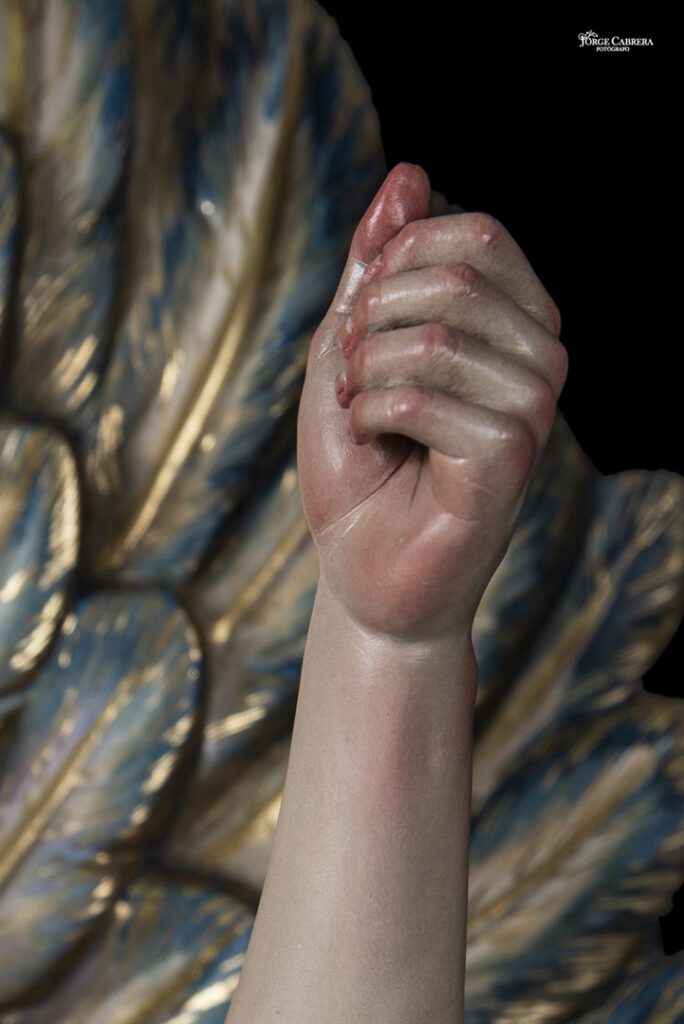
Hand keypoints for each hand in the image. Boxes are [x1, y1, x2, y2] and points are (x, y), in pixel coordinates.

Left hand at [297, 163, 567, 641]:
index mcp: (512, 322)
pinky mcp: (512, 457)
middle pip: (459, 276)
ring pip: (439, 336)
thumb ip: (378, 264)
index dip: (397, 258)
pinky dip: (374, 413)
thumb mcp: (349, 344)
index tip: (360, 317)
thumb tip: (409, 172)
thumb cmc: (360, 464)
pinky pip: (427, 396)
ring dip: (368, 371)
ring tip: (361, 411)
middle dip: (372, 318)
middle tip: (352, 372)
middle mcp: (539, 357)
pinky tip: (375, 443)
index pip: (477, 234)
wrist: (364, 569)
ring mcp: (532, 408)